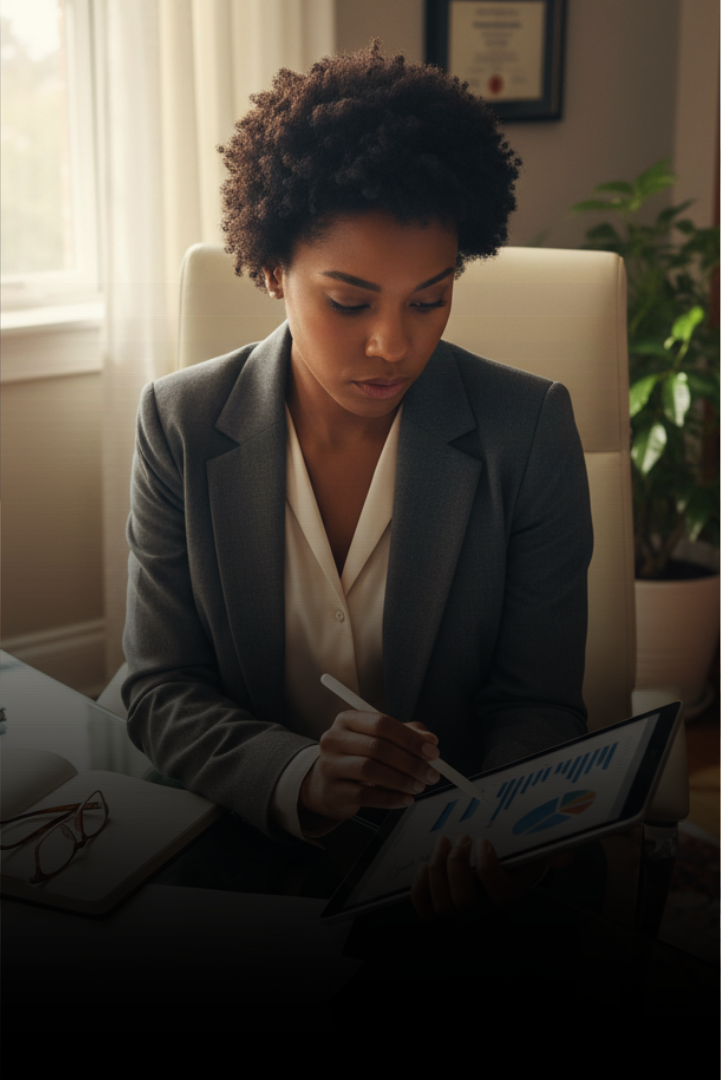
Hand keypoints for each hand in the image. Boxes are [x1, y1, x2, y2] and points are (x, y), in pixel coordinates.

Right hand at [298, 714, 440, 828]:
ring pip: (370, 770)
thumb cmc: (357, 758)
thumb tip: (430, 740)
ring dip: (401, 780)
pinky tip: (405, 799)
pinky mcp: (332, 791)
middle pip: (377, 747)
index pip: (381, 723)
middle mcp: (334, 739)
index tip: (432, 752)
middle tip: (431, 775)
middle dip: (410, 762)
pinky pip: (365, 795)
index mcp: (347, 720)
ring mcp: (329, 765)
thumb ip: (406, 736)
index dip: (409, 738)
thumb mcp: (379, 740)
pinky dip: (390, 798)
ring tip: (419, 787)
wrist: (326, 786)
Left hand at [411, 834, 573, 921]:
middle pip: (464, 901)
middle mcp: (485, 906)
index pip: (500, 894)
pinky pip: (425, 911)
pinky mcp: (440, 905)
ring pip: (443, 905)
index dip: (487, 868)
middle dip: (456, 866)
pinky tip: (422, 867)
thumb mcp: (534, 852)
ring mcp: (461, 909)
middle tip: (460, 837)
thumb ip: (550, 852)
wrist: (498, 869)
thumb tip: (565, 856)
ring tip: (441, 842)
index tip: (483, 840)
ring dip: (437, 870)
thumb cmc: (514, 858)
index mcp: (509, 893)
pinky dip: (420, 891)